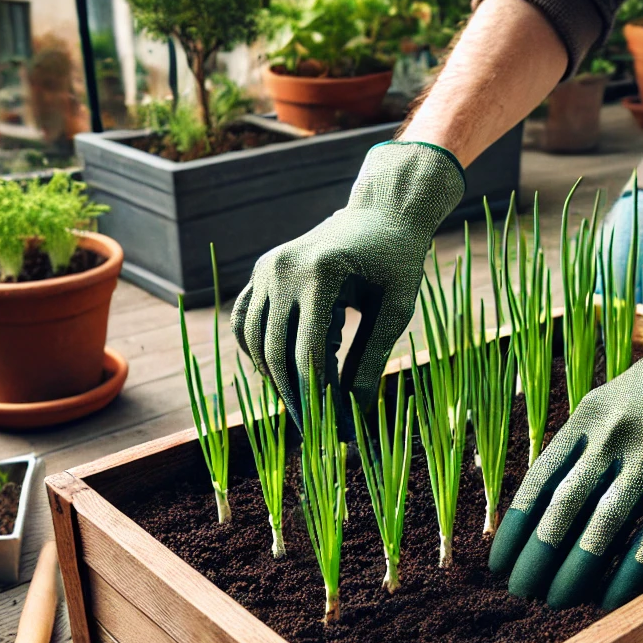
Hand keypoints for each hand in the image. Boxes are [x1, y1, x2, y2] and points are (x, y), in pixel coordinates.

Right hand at [232, 141, 464, 423]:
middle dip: (295, 395)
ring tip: (303, 400)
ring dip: (273, 376)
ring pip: (253, 339)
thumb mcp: (394, 310)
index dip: (320, 396)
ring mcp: (267, 268)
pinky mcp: (261, 271)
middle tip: (315, 429)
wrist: (381, 214)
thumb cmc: (397, 262)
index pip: (310, 353)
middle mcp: (283, 269)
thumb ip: (371, 359)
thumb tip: (354, 411)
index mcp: (321, 274)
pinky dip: (258, 350)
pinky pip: (245, 320)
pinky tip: (284, 370)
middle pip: (276, 351)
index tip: (336, 426)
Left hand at [488, 252, 642, 610]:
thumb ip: (589, 444)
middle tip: (523, 594)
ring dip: (576, 570)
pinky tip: (613, 597)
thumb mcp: (617, 398)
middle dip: (538, 558)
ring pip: (605, 524)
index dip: (516, 527)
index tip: (498, 563)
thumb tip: (553, 504)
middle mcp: (615, 433)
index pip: (540, 480)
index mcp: (588, 415)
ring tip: (559, 602)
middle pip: (564, 508)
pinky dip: (631, 570)